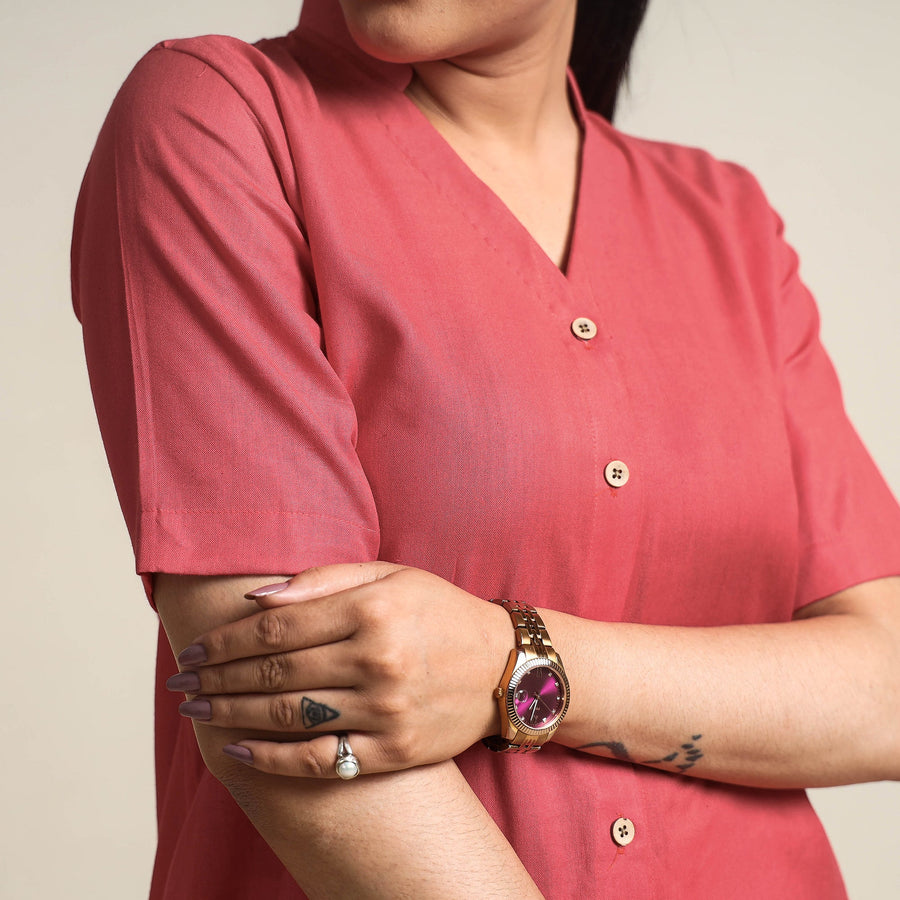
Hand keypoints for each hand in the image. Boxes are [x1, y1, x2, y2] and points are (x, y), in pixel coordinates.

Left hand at [167, 563, 511, 778]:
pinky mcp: (394, 750)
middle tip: (181, 686)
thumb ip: (324, 580)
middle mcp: (377, 659)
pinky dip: (275, 759)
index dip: (227, 641)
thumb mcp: (391, 576)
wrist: (504, 667)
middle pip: (275, 671)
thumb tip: (257, 597)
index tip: (195, 650)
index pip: (278, 627)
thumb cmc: (440, 613)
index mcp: (373, 609)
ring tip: (198, 715)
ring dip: (233, 716)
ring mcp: (386, 710)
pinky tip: (241, 752)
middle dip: (218, 679)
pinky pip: (321, 760)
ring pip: (289, 716)